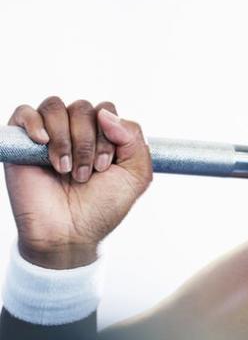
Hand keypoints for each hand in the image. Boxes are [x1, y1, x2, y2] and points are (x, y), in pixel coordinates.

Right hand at [4, 97, 152, 268]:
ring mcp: (47, 135)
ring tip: (65, 170)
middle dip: (87, 142)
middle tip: (84, 174)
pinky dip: (35, 124)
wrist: (68, 233)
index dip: (109, 135)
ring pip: (55, 107)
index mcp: (102, 135)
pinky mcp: (20, 143)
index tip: (104, 167)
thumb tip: (105, 113)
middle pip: (82, 108)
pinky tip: (43, 144)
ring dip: (65, 139)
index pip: (106, 109)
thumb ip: (134, 139)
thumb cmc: (102, 207)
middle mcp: (74, 131)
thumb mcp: (136, 176)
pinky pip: (24, 112)